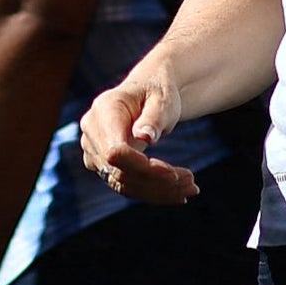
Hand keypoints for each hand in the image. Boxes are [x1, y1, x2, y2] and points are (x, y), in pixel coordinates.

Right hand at [77, 62, 203, 204]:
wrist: (148, 92)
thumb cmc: (157, 91)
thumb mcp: (162, 99)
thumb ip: (154, 117)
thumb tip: (144, 137)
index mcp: (103, 110)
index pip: (115, 151)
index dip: (141, 167)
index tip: (172, 172)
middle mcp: (92, 133)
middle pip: (120, 171)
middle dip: (157, 182)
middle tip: (193, 183)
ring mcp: (94, 152)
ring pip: (124, 184)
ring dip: (159, 191)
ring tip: (191, 188)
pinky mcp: (103, 166)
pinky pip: (127, 185)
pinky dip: (153, 192)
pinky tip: (178, 193)